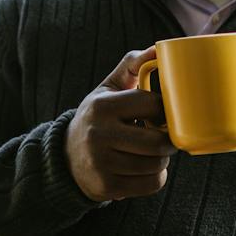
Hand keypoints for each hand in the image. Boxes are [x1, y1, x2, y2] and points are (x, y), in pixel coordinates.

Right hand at [64, 48, 176, 202]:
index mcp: (102, 106)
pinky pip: (151, 185)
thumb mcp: (109, 89)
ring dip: (162, 160)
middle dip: (168, 140)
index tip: (162, 113)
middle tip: (164, 137)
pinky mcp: (106, 187)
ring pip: (157, 165)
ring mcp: (101, 163)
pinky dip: (155, 178)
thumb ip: (132, 65)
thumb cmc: (98, 117)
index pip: (153, 106)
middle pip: (158, 142)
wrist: (66, 157)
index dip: (166, 110)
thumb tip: (159, 48)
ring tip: (150, 152)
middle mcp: (98, 134)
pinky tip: (143, 168)